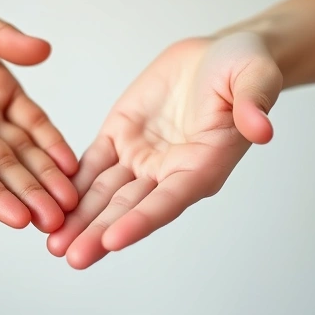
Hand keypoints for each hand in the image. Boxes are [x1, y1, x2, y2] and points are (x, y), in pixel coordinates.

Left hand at [0, 0, 77, 231]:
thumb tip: (45, 51)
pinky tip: (13, 213)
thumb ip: (5, 38)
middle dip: (45, 184)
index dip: (55, 148)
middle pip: (19, 155)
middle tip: (70, 212)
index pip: (34, 125)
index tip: (75, 172)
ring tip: (50, 221)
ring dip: (23, 196)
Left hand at [47, 32, 282, 267]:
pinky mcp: (119, 136)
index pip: (169, 200)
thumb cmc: (239, 69)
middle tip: (73, 257)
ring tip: (54, 244)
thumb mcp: (254, 78)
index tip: (113, 241)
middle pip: (130, 207)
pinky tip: (53, 201)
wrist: (211, 56)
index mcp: (202, 164)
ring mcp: (141, 155)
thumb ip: (252, 103)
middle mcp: (168, 169)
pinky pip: (92, 163)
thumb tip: (260, 129)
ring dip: (80, 218)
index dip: (142, 220)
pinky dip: (74, 183)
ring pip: (105, 192)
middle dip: (100, 233)